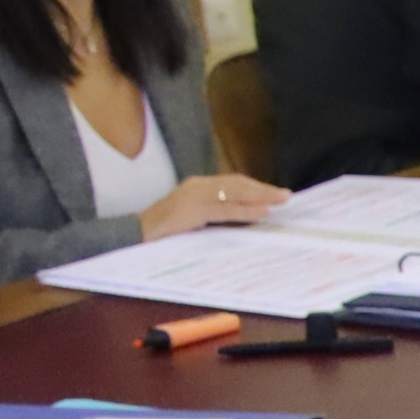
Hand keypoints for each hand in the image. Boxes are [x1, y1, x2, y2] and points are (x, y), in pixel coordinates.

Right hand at [138, 173, 284, 241]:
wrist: (133, 235)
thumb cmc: (161, 233)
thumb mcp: (192, 221)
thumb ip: (213, 217)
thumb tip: (242, 220)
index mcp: (196, 187)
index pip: (231, 183)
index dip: (255, 187)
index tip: (274, 194)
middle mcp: (196, 185)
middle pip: (237, 183)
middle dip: (263, 189)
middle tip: (286, 195)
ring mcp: (193, 196)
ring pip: (234, 193)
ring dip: (260, 196)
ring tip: (280, 200)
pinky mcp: (191, 209)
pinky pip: (224, 209)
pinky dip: (246, 210)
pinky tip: (262, 212)